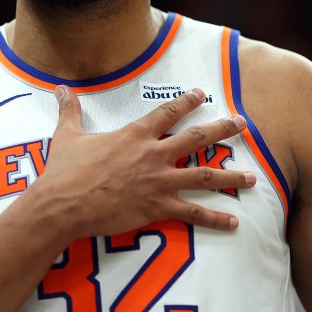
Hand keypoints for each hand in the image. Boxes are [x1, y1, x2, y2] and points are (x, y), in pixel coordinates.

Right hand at [35, 85, 255, 237]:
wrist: (62, 204)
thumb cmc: (64, 171)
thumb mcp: (67, 135)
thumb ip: (69, 110)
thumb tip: (59, 89)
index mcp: (134, 135)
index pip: (168, 112)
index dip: (187, 101)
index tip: (203, 94)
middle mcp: (153, 155)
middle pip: (197, 138)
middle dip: (223, 130)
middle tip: (243, 125)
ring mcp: (158, 182)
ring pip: (204, 176)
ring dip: (230, 177)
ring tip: (252, 178)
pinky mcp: (157, 208)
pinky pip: (193, 213)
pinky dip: (215, 218)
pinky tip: (234, 222)